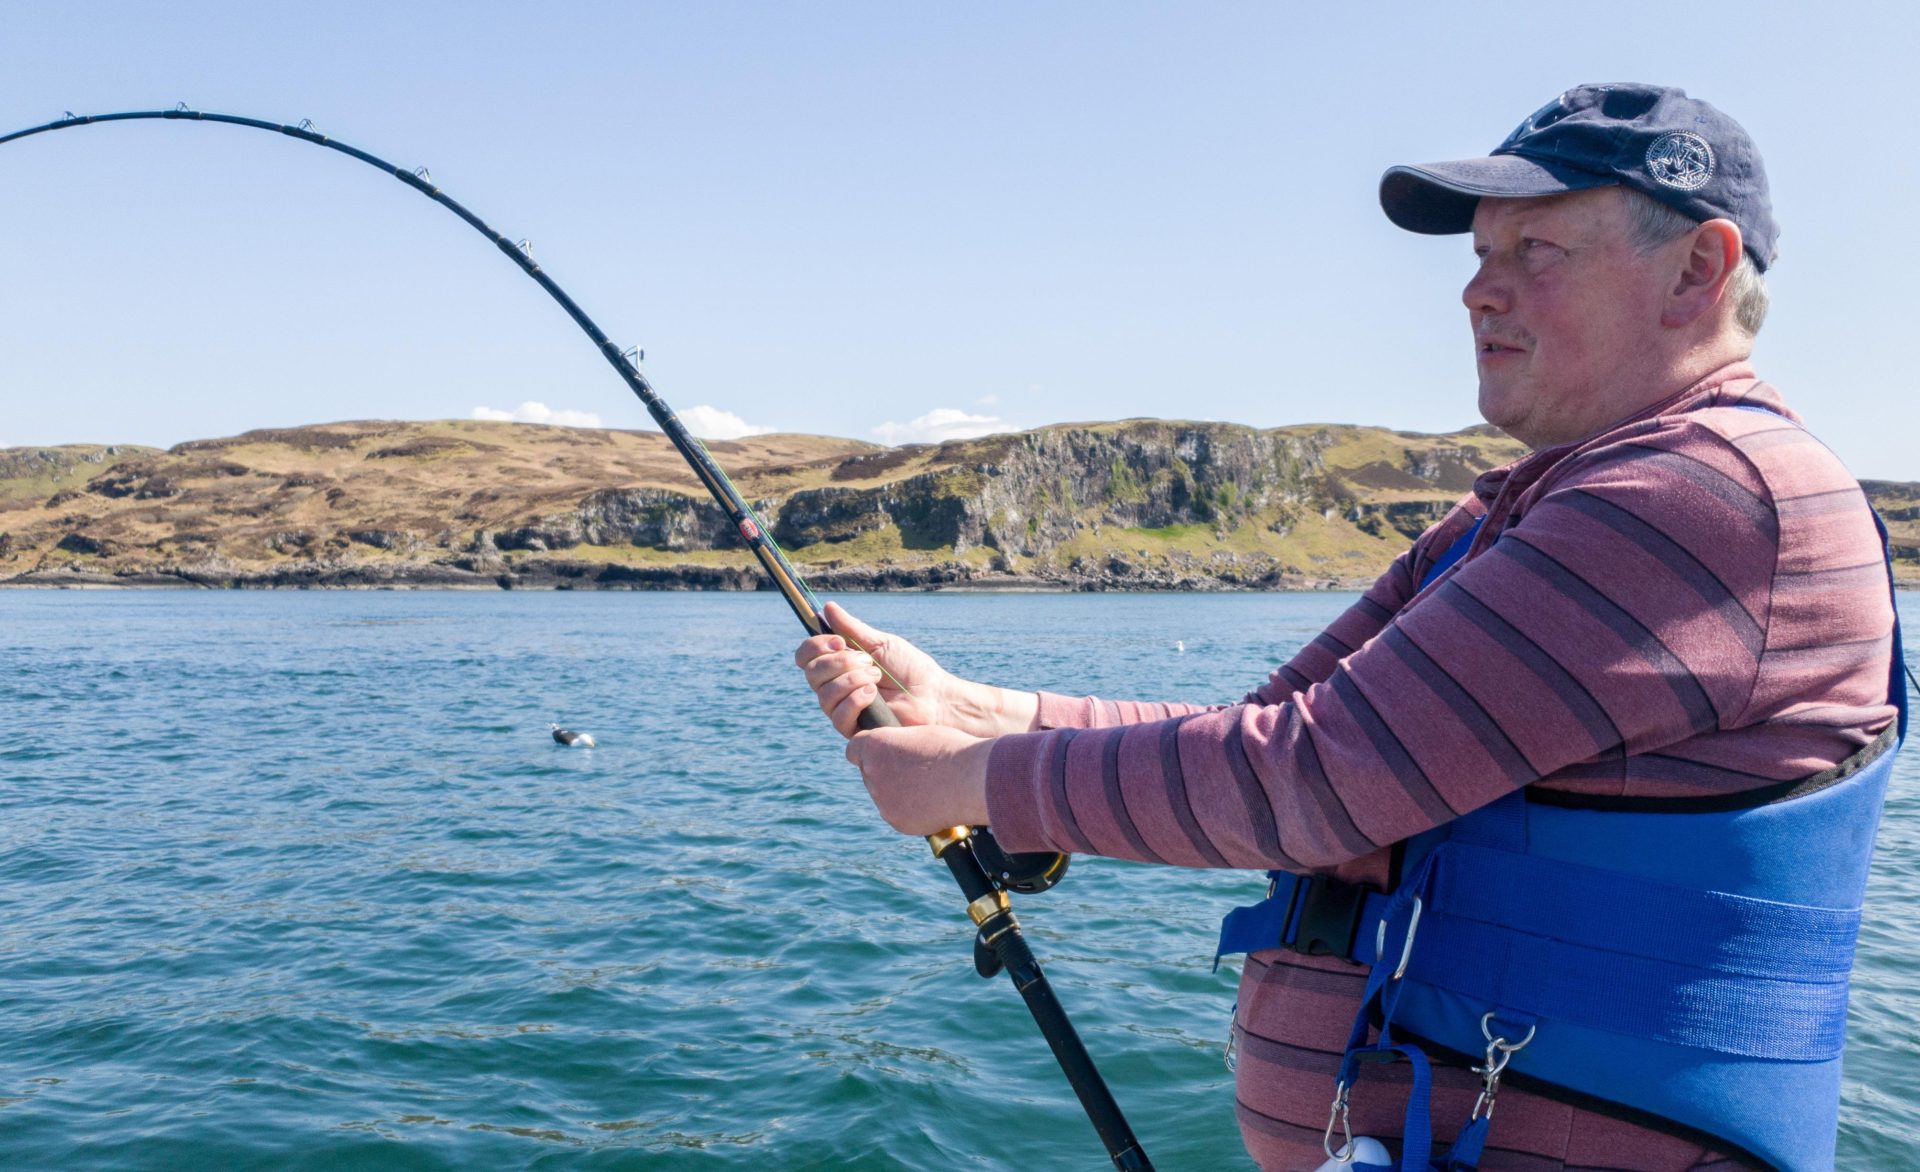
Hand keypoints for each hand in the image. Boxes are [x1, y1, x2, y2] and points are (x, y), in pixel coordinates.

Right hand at [794, 601, 1034, 737]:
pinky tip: (874, 694)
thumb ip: (852, 628)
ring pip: (824, 695)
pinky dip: (855, 699)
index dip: (815, 647)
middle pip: (811, 674)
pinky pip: (838, 716)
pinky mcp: (854, 730)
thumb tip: (828, 607)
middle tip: (867, 660)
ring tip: (877, 678)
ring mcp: (843, 710)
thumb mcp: (881, 644)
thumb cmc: (911, 669)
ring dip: (852, 680)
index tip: (839, 641)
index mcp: (839, 665)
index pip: (806, 657)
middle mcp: (835, 688)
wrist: (934, 696)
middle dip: (839, 663)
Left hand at [844, 725, 992, 835]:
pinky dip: (909, 809)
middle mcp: (872, 773)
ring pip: (883, 794)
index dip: (868, 751)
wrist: (973, 781)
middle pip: (869, 773)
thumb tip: (895, 752)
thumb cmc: (953, 751)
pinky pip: (897, 813)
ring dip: (897, 791)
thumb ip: (899, 744)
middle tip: (914, 770)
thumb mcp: (921, 734)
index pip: (854, 749)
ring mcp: (883, 800)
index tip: (882, 754)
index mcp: (875, 746)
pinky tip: (931, 802)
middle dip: (885, 772)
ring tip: (928, 786)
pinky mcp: (896, 821)